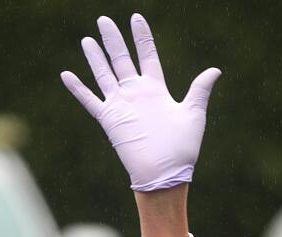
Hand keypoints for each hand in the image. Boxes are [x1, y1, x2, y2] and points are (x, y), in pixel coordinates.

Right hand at [61, 14, 219, 192]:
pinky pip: (90, 100)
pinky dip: (78, 88)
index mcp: (156, 89)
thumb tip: (215, 69)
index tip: (136, 17)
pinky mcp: (109, 120)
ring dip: (95, 57)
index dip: (141, 37)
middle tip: (104, 19)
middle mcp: (136, 93)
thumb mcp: (193, 114)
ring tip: (87, 39)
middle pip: (121, 59)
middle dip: (113, 39)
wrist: (165, 174)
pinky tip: (66, 74)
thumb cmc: (183, 148)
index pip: (147, 56)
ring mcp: (121, 105)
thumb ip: (199, 89)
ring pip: (104, 74)